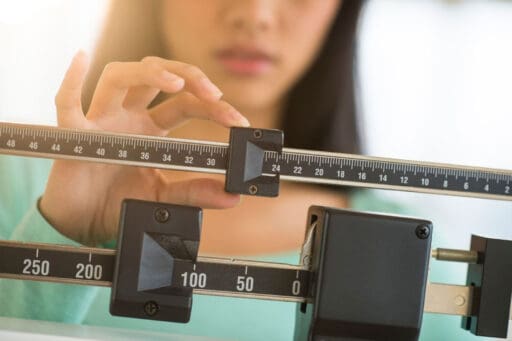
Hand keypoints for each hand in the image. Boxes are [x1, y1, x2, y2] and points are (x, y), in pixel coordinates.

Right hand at [40, 52, 248, 244]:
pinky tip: (81, 59)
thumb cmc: (119, 202)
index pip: (185, 104)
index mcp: (151, 129)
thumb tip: (231, 196)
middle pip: (157, 78)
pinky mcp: (75, 135)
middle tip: (215, 95)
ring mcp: (101, 121)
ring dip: (148, 73)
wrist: (85, 224)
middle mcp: (128, 118)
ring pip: (120, 77)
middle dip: (189, 77)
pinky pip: (67, 103)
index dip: (214, 108)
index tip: (239, 121)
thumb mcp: (164, 196)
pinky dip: (71, 81)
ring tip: (176, 83)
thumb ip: (195, 193)